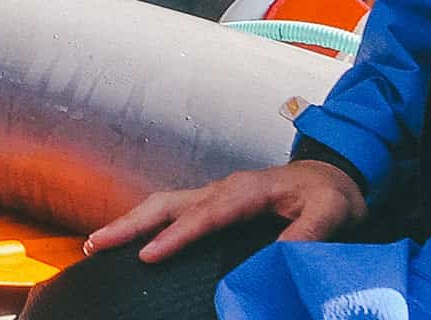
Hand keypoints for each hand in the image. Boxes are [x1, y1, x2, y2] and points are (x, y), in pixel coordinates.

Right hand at [85, 161, 367, 263]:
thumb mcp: (331, 213)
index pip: (204, 216)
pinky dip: (147, 222)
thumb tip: (281, 257)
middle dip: (130, 223)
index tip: (147, 256)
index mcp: (248, 191)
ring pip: (165, 203)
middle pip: (169, 203)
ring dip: (130, 221)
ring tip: (96, 242)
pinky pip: (175, 210)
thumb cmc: (331, 195)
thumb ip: (307, 233)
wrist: (336, 174)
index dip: (175, 237)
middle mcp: (225, 188)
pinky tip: (131, 240)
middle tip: (94, 243)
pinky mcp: (216, 202)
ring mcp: (217, 192)